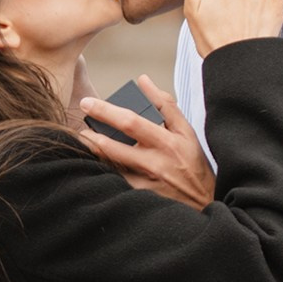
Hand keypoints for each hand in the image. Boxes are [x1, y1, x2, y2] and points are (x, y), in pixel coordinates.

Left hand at [76, 78, 215, 209]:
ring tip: (84, 139)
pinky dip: (105, 171)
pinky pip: (118, 182)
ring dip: (95, 151)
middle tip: (79, 123)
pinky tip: (95, 162)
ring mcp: (148, 181)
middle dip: (93, 132)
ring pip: (113, 166)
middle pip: (117, 145)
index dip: (107, 112)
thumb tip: (143, 80)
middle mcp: (157, 161)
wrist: (203, 200)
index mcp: (168, 141)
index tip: (88, 103)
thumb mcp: (186, 130)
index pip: (132, 122)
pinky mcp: (143, 196)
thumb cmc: (193, 161)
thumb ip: (165, 104)